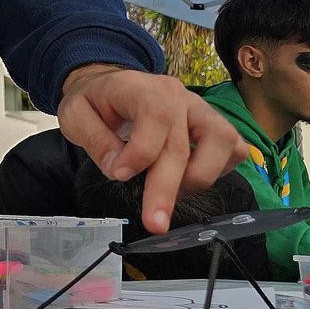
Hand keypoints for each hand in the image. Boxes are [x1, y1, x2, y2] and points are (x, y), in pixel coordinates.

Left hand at [56, 64, 246, 233]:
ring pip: (223, 143)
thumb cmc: (95, 102)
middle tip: (155, 222)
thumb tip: (119, 170)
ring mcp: (201, 110)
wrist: (110, 86)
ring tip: (170, 193)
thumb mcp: (75, 114)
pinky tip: (189, 181)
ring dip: (199, 177)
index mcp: (142, 88)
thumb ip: (94, 139)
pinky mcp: (214, 125)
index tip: (120, 175)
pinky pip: (234, 148)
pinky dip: (219, 171)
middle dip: (167, 188)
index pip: (156, 116)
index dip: (141, 152)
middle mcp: (178, 96)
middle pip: (183, 143)